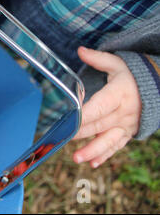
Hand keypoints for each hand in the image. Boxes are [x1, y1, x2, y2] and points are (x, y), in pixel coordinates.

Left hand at [73, 47, 141, 167]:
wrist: (158, 88)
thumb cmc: (132, 75)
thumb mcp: (117, 63)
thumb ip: (98, 59)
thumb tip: (80, 50)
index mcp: (118, 94)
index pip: (99, 107)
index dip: (84, 114)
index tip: (71, 120)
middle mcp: (123, 112)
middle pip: (99, 125)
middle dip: (81, 134)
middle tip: (64, 140)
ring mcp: (126, 125)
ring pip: (108, 140)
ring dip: (92, 150)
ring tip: (77, 159)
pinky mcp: (127, 133)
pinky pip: (116, 146)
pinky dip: (105, 155)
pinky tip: (93, 163)